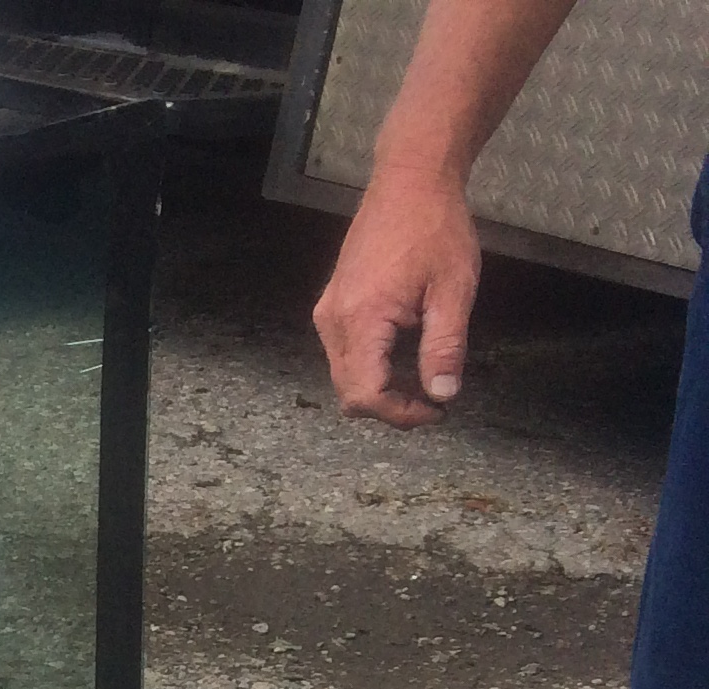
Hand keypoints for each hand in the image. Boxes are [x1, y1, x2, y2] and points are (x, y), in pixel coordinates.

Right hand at [313, 166, 483, 424]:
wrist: (408, 181)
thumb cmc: (436, 229)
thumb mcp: (453, 290)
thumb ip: (445, 347)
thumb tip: (443, 395)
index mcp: (362, 320)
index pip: (365, 394)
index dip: (400, 414)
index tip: (438, 409)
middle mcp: (333, 322)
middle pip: (349, 391)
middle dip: (390, 405)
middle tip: (433, 399)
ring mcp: (328, 313)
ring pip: (344, 376)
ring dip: (379, 387)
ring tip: (420, 378)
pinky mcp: (331, 305)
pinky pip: (343, 354)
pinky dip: (370, 367)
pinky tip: (401, 354)